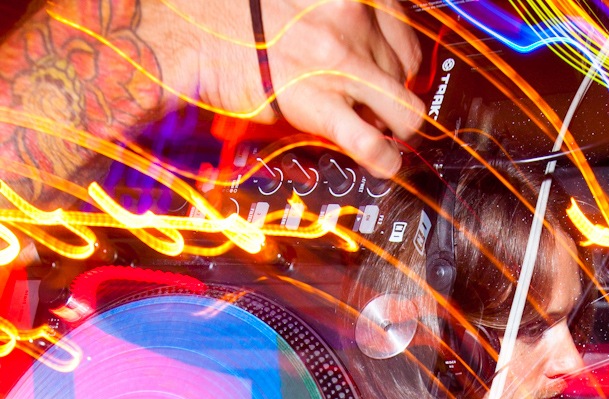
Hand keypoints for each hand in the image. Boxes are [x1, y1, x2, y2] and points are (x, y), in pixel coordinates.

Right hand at [152, 0, 423, 174]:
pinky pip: (372, 142)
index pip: (403, 28)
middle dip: (391, 92)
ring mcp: (341, 60)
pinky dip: (385, 161)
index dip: (399, 58)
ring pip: (402, 109)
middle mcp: (353, 14)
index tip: (389, 71)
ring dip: (394, 129)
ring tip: (384, 138)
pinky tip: (386, 165)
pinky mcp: (321, 103)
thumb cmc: (242, 13)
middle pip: (403, 70)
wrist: (197, 33)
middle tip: (373, 106)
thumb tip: (365, 41)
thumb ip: (337, 11)